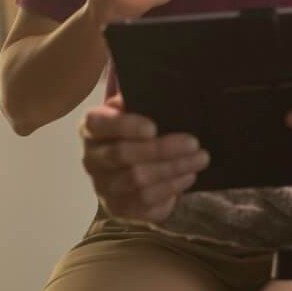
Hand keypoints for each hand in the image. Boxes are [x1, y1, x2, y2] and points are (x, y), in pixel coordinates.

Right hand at [79, 94, 207, 221]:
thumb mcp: (138, 111)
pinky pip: (145, 201)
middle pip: (122, 155)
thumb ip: (142, 98)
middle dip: (162, 149)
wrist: (134, 172)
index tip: (153, 128)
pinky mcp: (120, 208)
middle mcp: (91, 159)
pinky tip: (188, 176)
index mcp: (91, 129)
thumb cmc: (139, 133)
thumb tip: (159, 82)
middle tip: (194, 143)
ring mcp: (103, 187)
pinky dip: (171, 188)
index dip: (125, 126)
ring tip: (200, 159)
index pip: (99, 124)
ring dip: (173, 169)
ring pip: (137, 179)